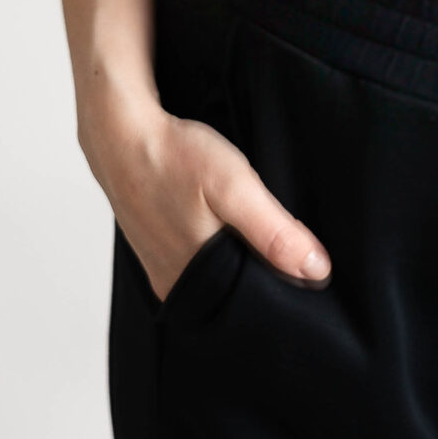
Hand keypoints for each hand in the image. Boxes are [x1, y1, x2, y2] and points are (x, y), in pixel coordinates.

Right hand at [81, 91, 330, 303]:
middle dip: (266, 276)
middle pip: (237, 293)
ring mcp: (164, 269)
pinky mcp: (158, 250)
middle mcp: (179, 286)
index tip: (312, 273)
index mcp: (197, 285)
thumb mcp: (234, 188)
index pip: (254, 305)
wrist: (121, 133)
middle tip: (291, 247)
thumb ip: (273, 232)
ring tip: (260, 233)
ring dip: (241, 259)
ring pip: (218, 277)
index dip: (285, 289)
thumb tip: (316, 270)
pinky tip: (225, 226)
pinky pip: (199, 263)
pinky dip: (217, 248)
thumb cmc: (173, 157)